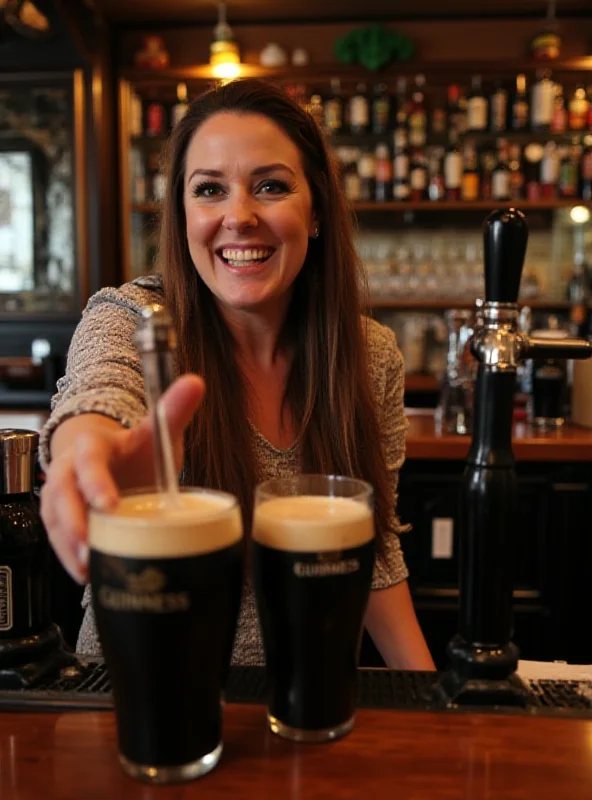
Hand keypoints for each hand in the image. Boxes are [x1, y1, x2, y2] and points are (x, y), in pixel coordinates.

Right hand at [40, 374, 204, 583]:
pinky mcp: (61, 518)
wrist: (107, 457)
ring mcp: (61, 496)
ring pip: (54, 519)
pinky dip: (70, 557)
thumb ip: (173, 409)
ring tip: (88, 567)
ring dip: (68, 545)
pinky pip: (57, 538)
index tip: (110, 504)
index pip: (88, 461)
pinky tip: (87, 574)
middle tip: (88, 546)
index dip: (96, 482)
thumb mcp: (153, 429)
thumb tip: (196, 381)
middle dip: (73, 522)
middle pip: (61, 495)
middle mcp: (69, 470)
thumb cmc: (131, 448)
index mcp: (92, 446)